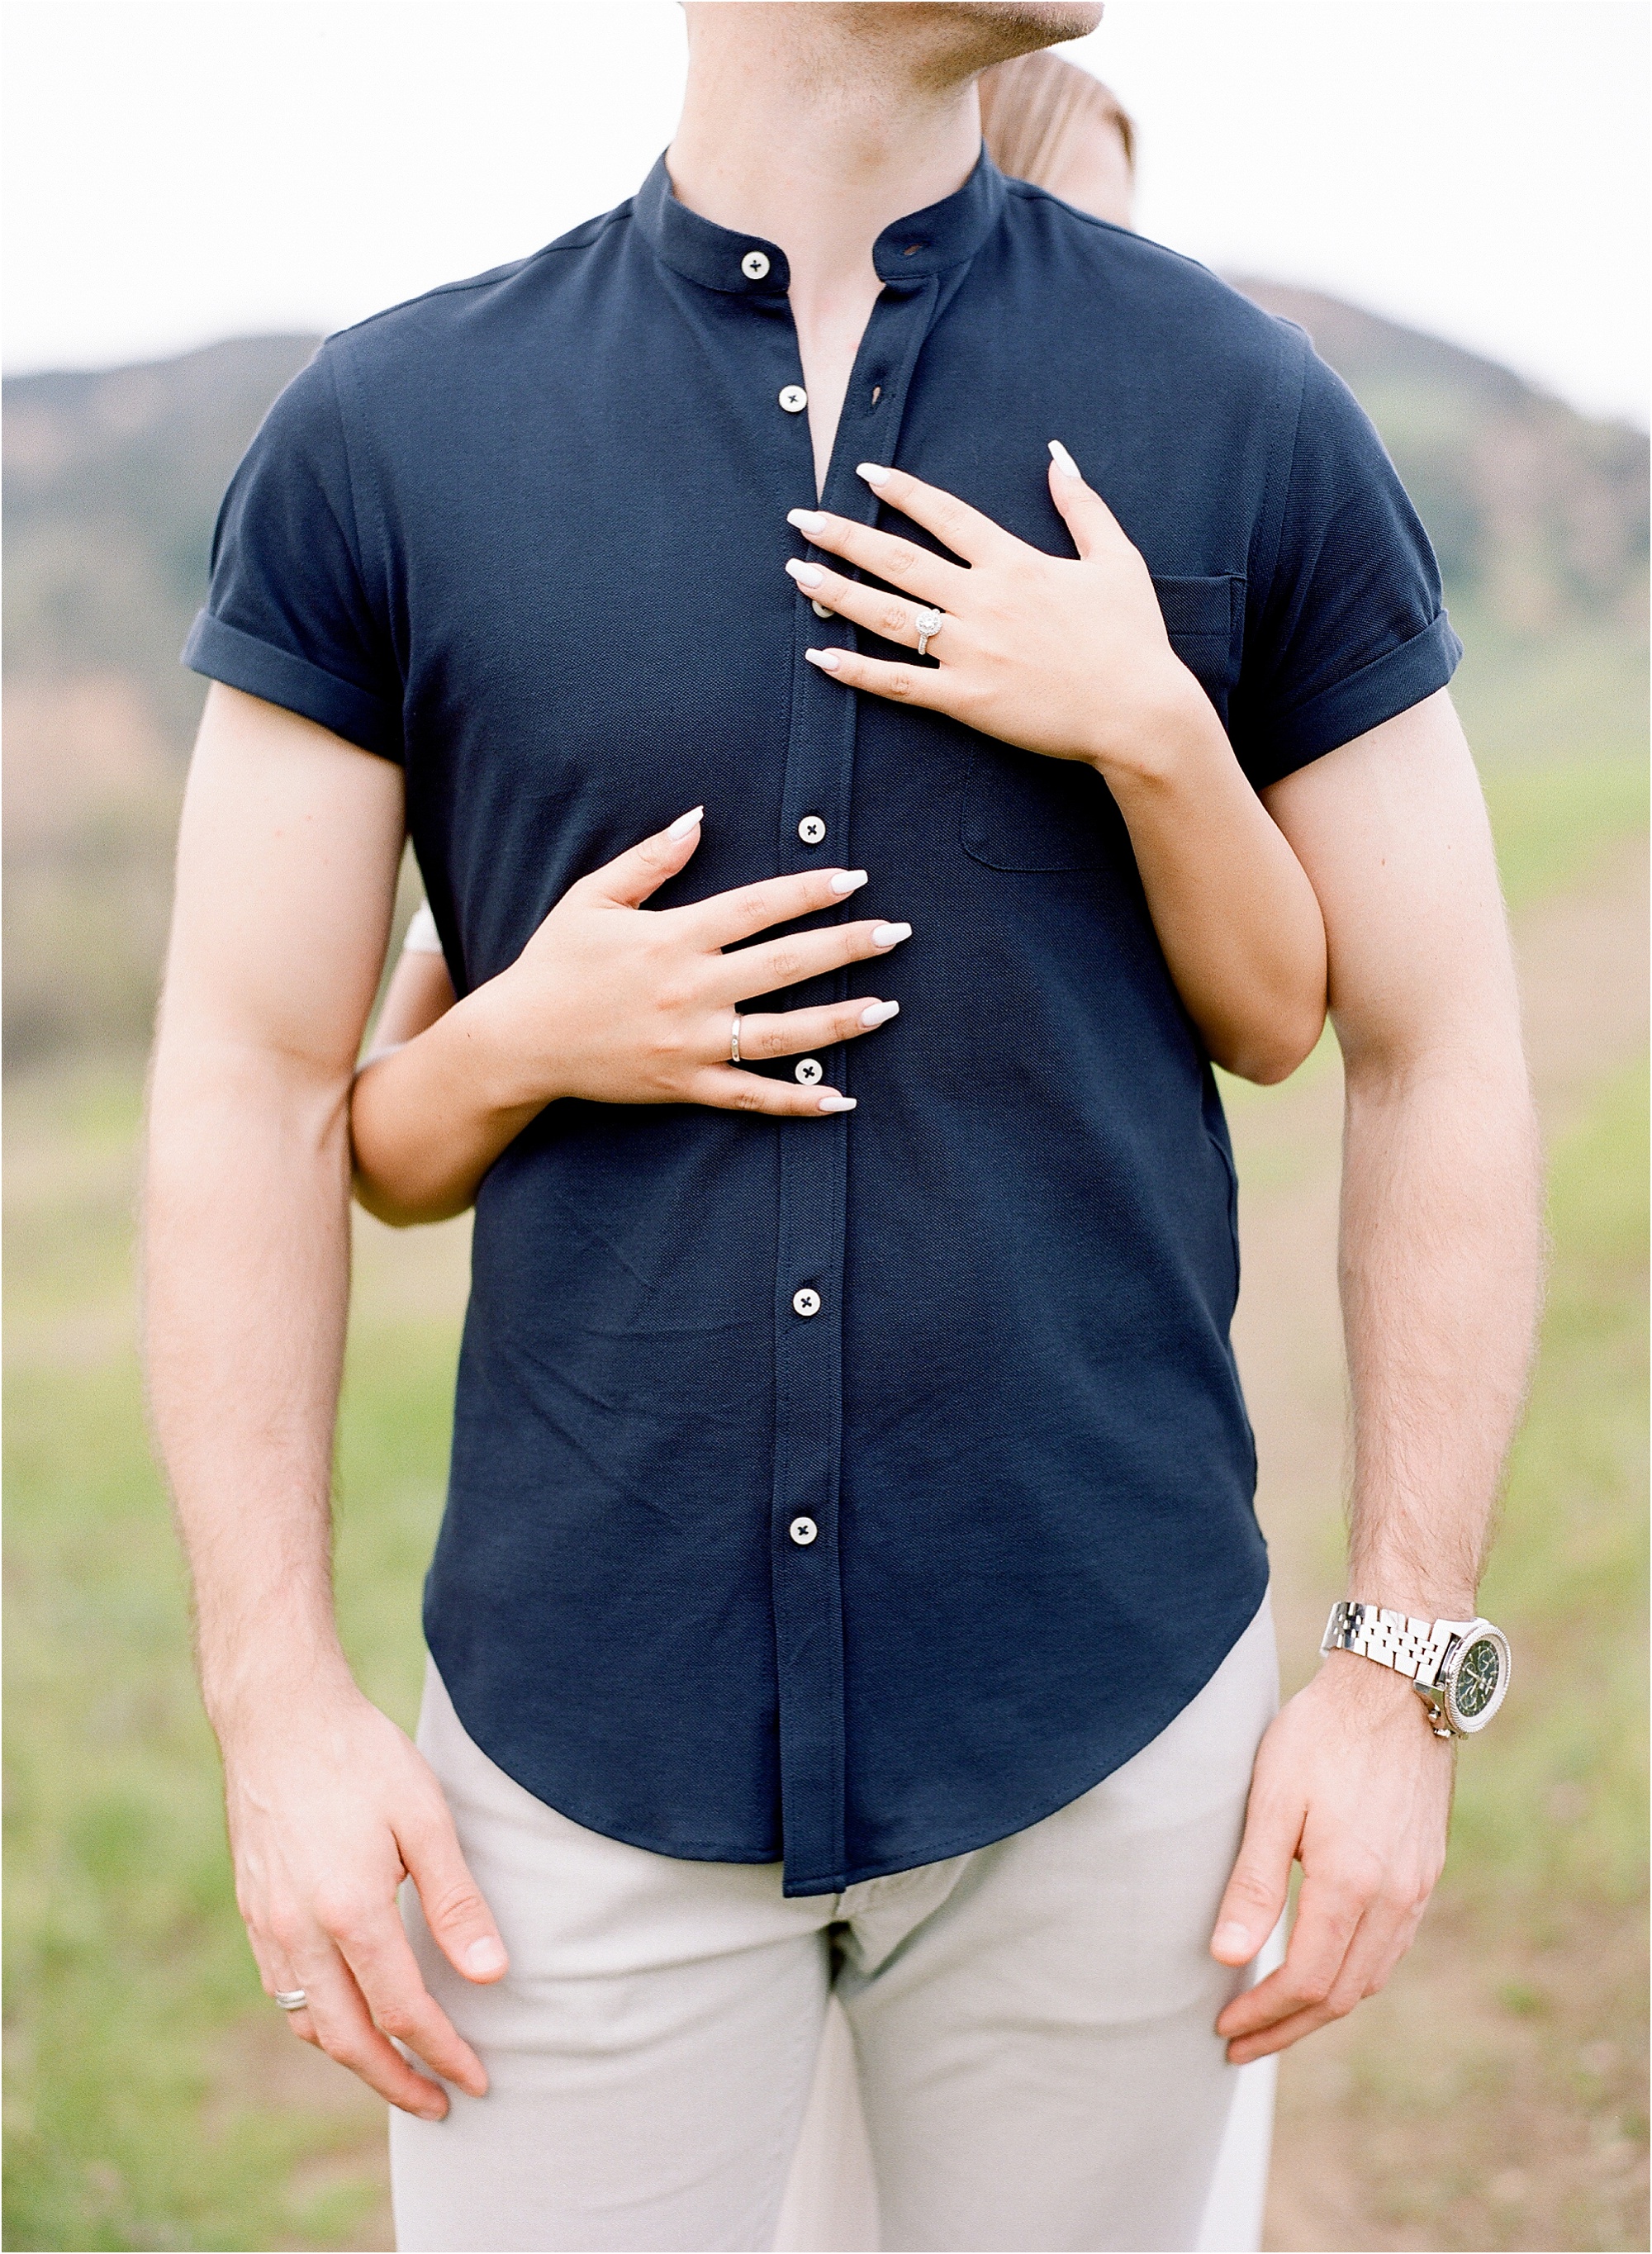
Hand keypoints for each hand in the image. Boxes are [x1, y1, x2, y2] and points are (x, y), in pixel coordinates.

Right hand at [224, 1674, 508, 2117]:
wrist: (278, 1717)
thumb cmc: (361, 1758)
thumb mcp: (425, 1819)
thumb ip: (457, 1903)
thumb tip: (491, 1976)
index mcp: (349, 1913)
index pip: (403, 2013)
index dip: (442, 2053)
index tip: (477, 2079)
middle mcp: (299, 1933)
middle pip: (349, 2040)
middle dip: (397, 2081)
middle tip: (440, 2103)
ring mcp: (267, 1926)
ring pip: (310, 2024)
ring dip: (356, 2059)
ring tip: (399, 2070)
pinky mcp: (253, 1912)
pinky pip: (284, 1993)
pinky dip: (319, 2023)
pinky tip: (348, 2017)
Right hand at [463, 810, 908, 1117]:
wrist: (519, 1041)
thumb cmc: (555, 963)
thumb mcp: (592, 898)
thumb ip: (650, 859)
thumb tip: (699, 815)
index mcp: (671, 937)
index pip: (756, 908)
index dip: (809, 891)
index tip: (854, 878)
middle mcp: (688, 990)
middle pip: (784, 965)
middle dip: (845, 947)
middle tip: (897, 933)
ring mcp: (689, 1043)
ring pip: (781, 1036)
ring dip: (838, 1022)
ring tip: (886, 1008)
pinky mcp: (684, 1086)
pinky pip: (751, 1097)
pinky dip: (797, 1102)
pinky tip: (842, 1098)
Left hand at [783, 446, 1213, 780]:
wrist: (1139, 712)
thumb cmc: (1133, 639)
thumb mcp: (1117, 558)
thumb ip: (1082, 505)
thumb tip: (1057, 456)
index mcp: (1015, 563)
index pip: (945, 516)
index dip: (902, 491)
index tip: (864, 473)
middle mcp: (984, 601)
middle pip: (899, 560)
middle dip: (845, 536)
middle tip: (802, 519)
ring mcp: (971, 652)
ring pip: (889, 616)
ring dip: (838, 593)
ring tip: (799, 574)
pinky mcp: (967, 699)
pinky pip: (899, 684)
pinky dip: (857, 672)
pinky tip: (820, 657)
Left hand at [1210, 1651, 1453, 2061]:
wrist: (1398, 1684)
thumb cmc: (1324, 1733)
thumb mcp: (1273, 1798)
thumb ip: (1253, 1882)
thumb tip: (1226, 1957)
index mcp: (1351, 1884)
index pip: (1305, 1982)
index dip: (1263, 2014)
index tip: (1223, 2026)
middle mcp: (1394, 1897)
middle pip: (1342, 1994)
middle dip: (1288, 2026)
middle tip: (1241, 2042)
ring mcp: (1418, 1885)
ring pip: (1372, 1976)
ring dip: (1323, 2006)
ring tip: (1277, 2017)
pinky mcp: (1427, 1868)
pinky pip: (1393, 1945)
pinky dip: (1355, 1972)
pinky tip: (1326, 1966)